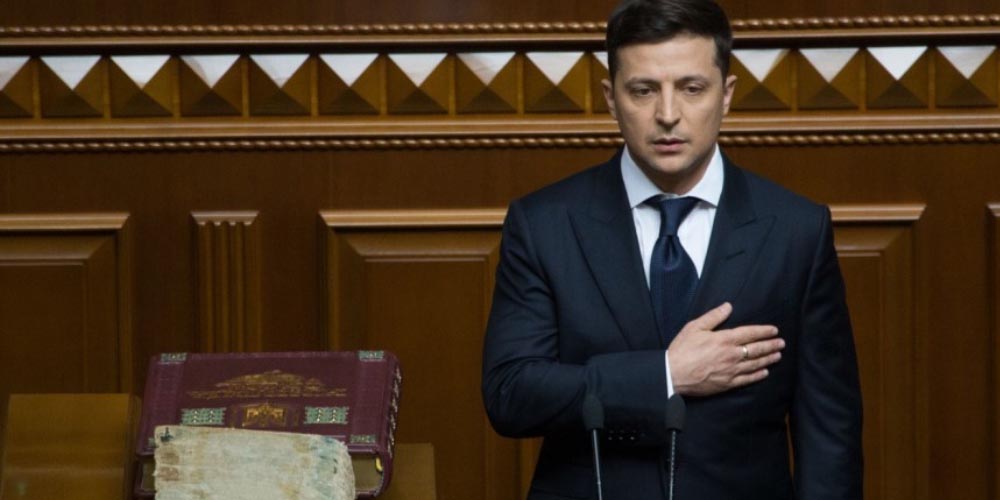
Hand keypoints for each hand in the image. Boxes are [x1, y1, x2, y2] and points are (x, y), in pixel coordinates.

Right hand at [667, 302, 783, 396]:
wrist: (673, 374)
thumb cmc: (682, 349)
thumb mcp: (694, 327)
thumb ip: (713, 317)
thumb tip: (728, 306)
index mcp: (724, 340)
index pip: (750, 333)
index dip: (764, 331)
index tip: (774, 330)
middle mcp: (732, 355)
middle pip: (757, 349)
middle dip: (771, 345)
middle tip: (781, 343)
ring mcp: (731, 371)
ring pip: (755, 364)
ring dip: (768, 359)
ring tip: (777, 356)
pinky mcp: (727, 384)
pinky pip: (747, 379)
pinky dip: (757, 375)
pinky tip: (764, 373)